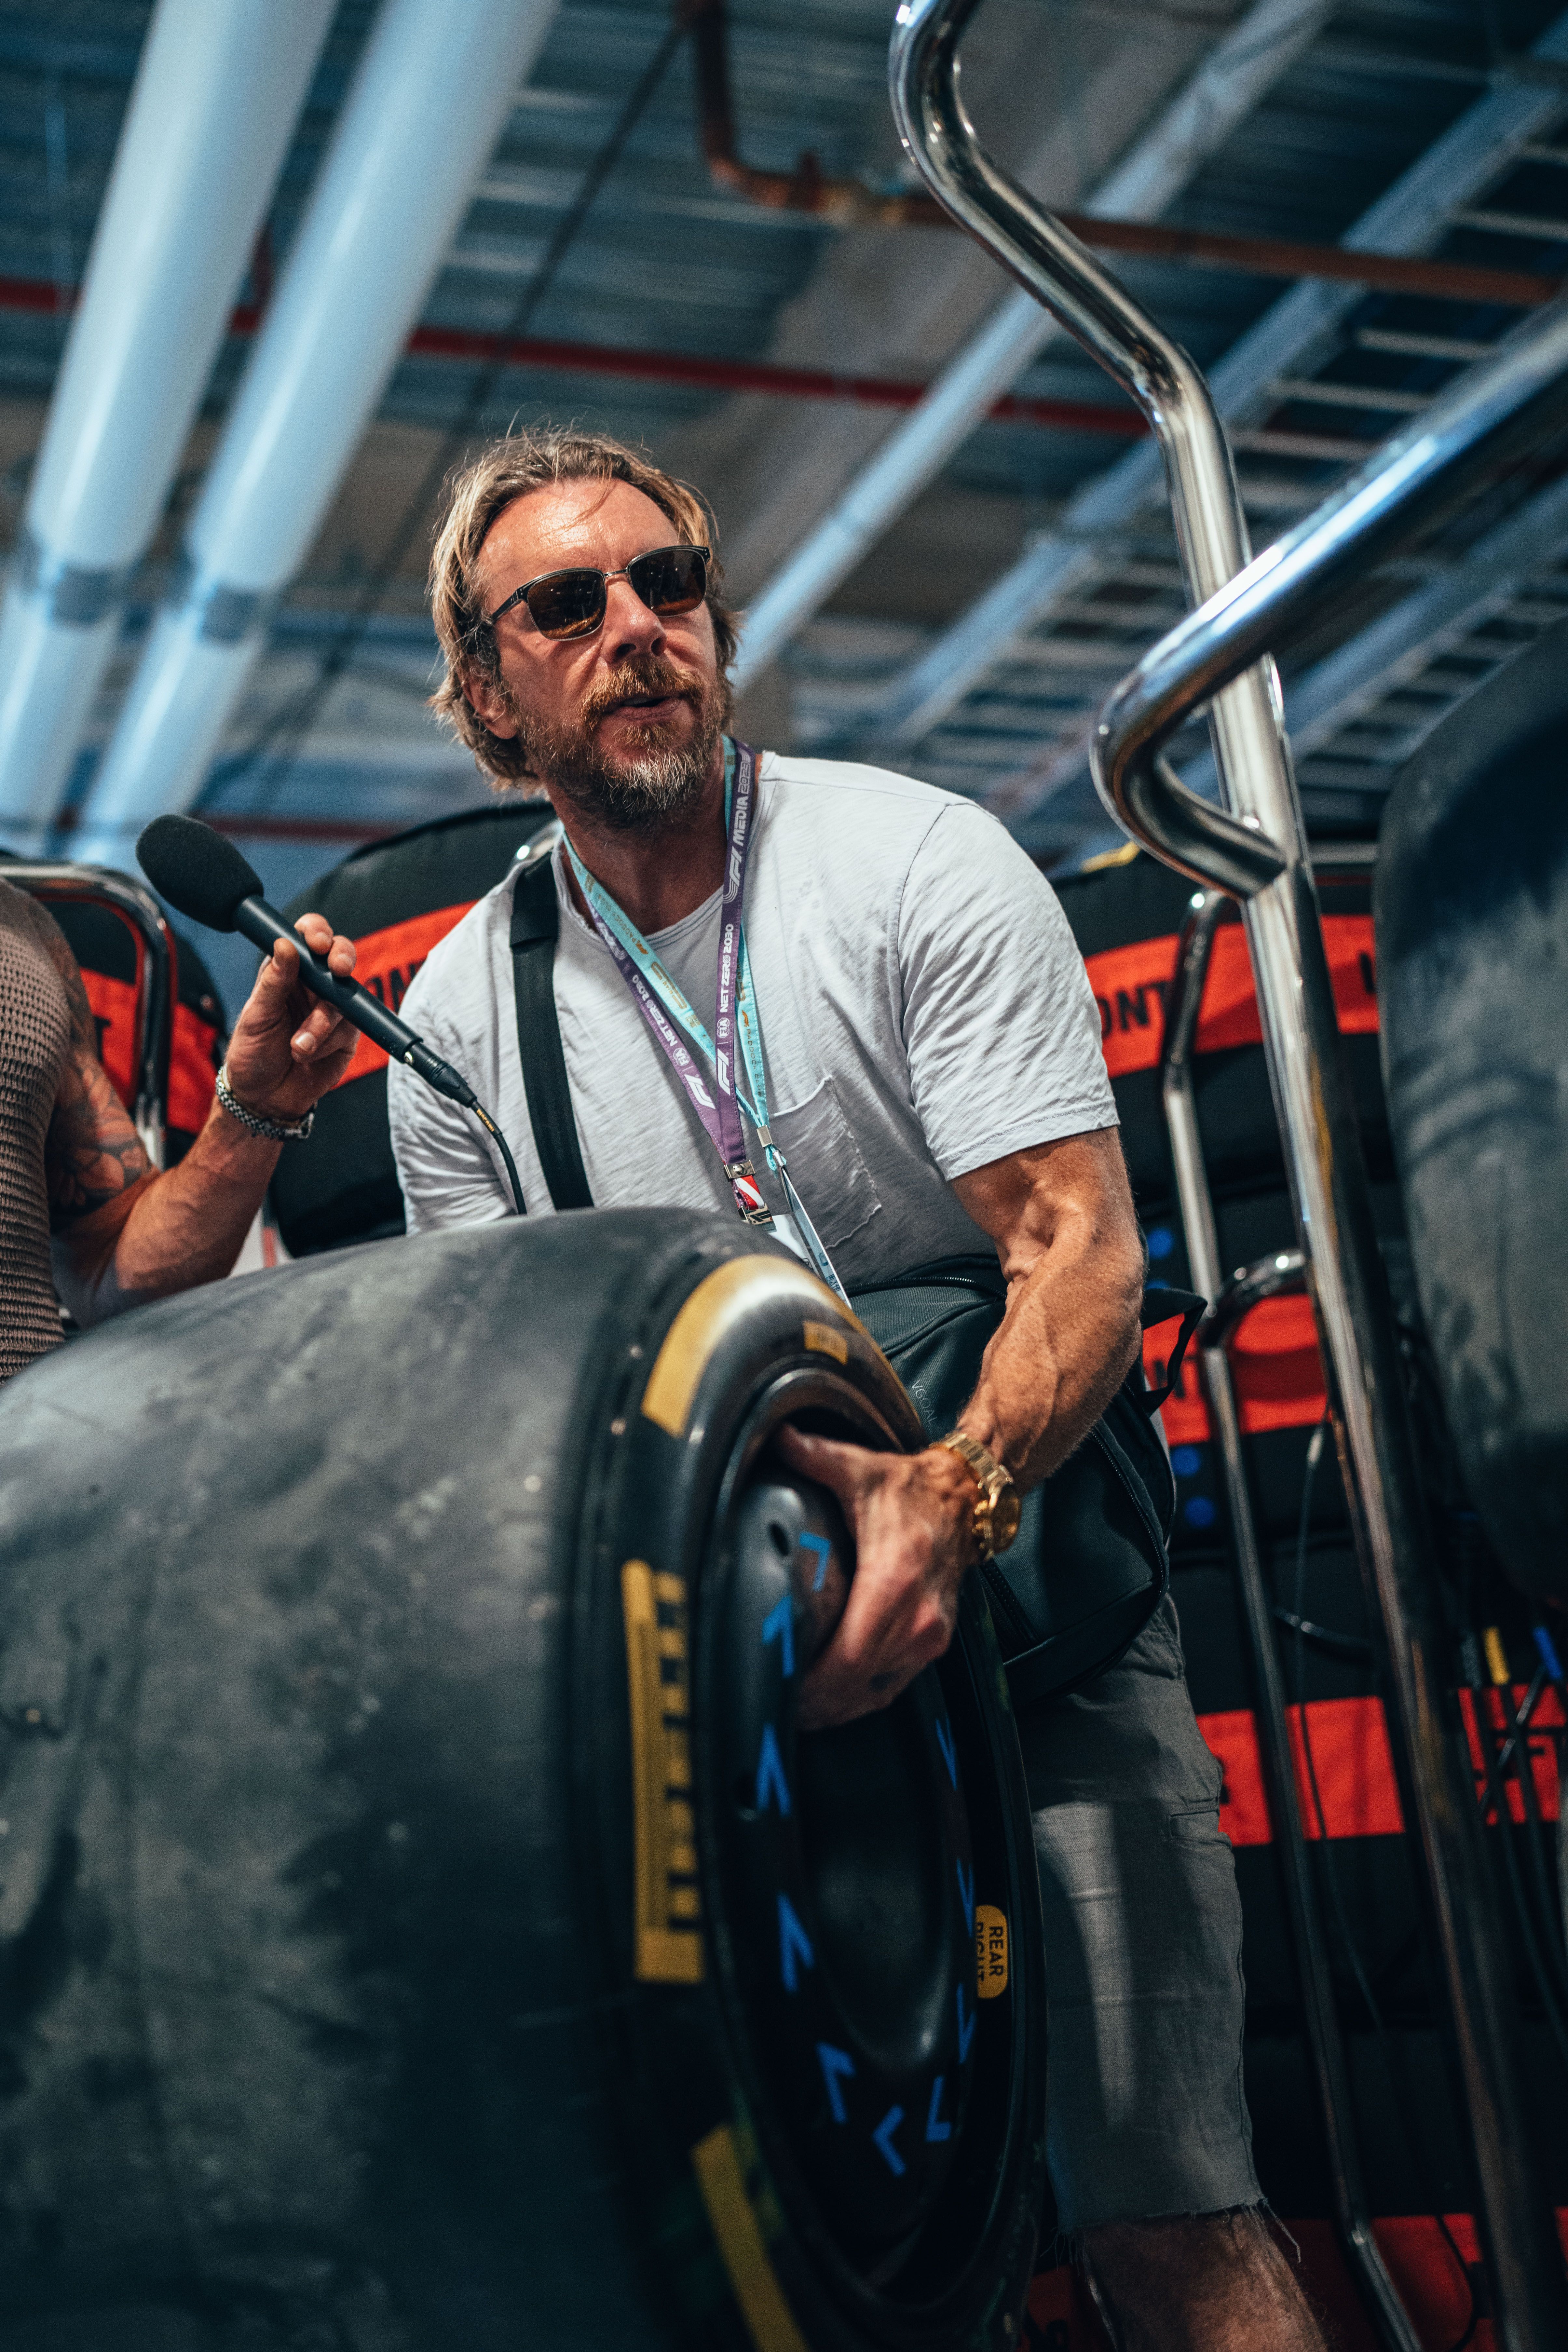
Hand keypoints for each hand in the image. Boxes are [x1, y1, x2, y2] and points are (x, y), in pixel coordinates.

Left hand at [222, 915, 359, 1124]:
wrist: (264, 1096)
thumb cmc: (253, 1051)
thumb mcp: (257, 1015)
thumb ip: (273, 981)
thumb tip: (285, 945)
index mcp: (289, 971)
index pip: (308, 938)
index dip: (318, 933)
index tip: (317, 944)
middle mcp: (314, 985)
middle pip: (340, 956)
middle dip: (342, 959)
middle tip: (338, 970)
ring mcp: (333, 1009)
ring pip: (343, 999)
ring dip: (321, 1024)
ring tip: (297, 1047)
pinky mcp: (347, 1035)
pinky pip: (348, 1028)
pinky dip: (328, 1042)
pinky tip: (309, 1054)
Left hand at [776, 1426, 976, 1729]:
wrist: (965, 1500)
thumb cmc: (911, 1491)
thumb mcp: (858, 1469)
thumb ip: (813, 1455)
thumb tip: (777, 1438)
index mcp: (894, 1580)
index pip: (849, 1654)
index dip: (813, 1681)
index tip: (781, 1684)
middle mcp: (917, 1617)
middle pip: (858, 1683)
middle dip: (814, 1700)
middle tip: (774, 1702)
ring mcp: (929, 1636)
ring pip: (875, 1693)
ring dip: (834, 1707)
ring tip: (795, 1709)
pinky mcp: (933, 1644)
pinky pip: (891, 1688)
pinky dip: (859, 1701)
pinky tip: (831, 1703)